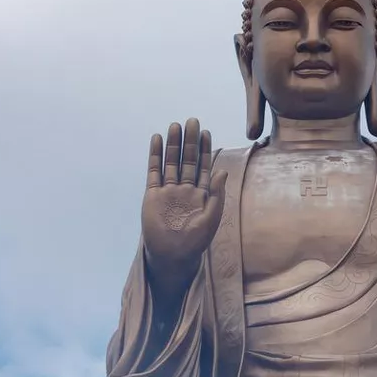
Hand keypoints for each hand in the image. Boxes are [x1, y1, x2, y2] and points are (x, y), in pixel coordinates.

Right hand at [141, 118, 226, 275]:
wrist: (172, 255)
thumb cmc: (195, 242)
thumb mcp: (211, 218)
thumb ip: (217, 194)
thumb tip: (222, 171)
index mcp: (202, 194)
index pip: (204, 166)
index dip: (205, 149)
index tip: (205, 132)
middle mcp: (185, 189)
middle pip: (188, 160)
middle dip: (190, 141)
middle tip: (191, 120)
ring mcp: (169, 191)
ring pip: (171, 162)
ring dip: (173, 144)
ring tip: (174, 125)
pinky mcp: (153, 194)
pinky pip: (154, 171)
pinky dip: (155, 155)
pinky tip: (156, 140)